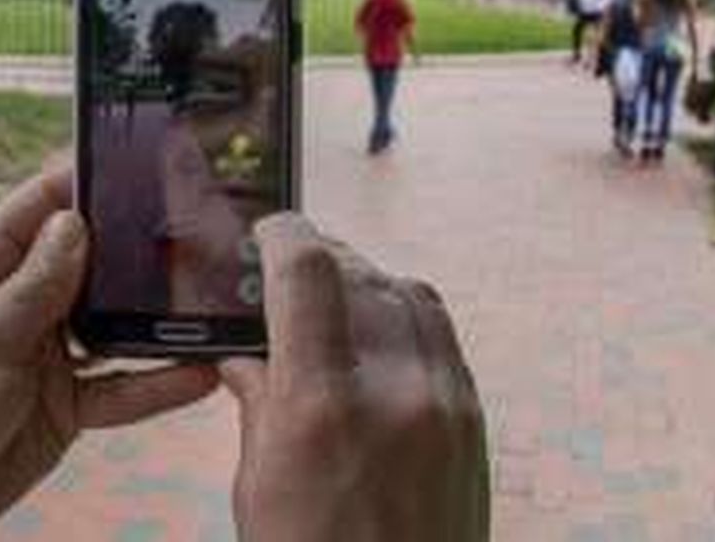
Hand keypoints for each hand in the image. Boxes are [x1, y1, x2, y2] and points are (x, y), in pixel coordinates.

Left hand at [0, 168, 216, 541]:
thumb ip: (35, 286)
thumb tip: (77, 222)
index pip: (38, 209)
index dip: (83, 181)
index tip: (137, 160)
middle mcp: (22, 303)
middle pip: (90, 262)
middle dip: (136, 249)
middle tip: (197, 229)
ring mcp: (49, 352)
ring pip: (115, 324)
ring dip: (156, 318)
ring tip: (212, 300)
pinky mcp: (69, 401)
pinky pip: (122, 386)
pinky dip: (159, 383)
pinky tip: (201, 374)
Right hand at [220, 215, 489, 541]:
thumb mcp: (259, 482)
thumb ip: (256, 397)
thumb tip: (243, 349)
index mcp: (322, 406)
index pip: (308, 271)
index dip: (282, 234)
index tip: (265, 233)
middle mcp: (392, 389)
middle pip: (359, 273)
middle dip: (319, 258)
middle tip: (289, 268)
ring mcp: (444, 401)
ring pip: (407, 291)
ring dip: (366, 280)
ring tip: (333, 298)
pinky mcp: (472, 417)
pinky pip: (440, 332)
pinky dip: (404, 313)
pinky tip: (376, 334)